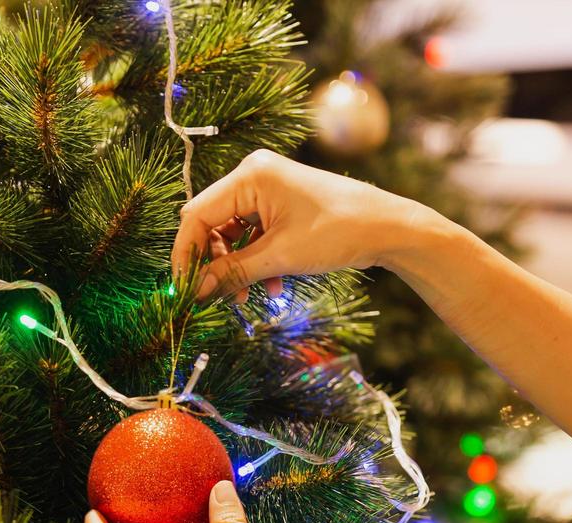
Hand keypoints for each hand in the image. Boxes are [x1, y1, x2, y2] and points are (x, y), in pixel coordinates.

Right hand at [171, 149, 431, 302]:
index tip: (185, 289)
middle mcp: (254, 174)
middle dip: (213, 263)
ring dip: (235, 267)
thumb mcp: (279, 257)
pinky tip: (272, 285)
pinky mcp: (279, 202)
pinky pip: (252, 233)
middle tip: (215, 298)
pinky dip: (255, 259)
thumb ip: (232, 272)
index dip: (187, 254)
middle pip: (211, 224)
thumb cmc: (337, 232)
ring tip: (245, 297)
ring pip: (231, 233)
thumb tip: (196, 291)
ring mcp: (267, 187)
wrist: (386, 227)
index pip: (197, 215)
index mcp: (250, 176)